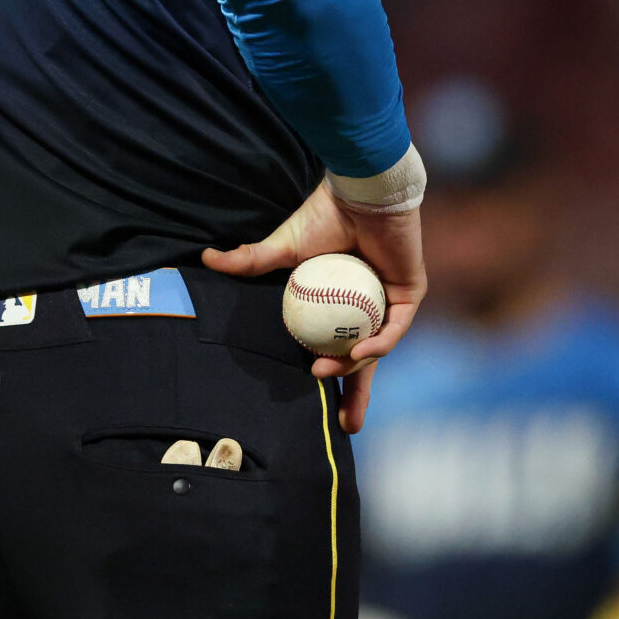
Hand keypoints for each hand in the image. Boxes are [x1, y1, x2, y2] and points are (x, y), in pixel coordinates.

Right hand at [203, 176, 426, 433]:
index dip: (332, 378)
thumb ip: (250, 260)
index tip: (318, 410)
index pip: (336, 348)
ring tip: (324, 371)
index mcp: (343, 304)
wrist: (359, 191)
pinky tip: (359, 350)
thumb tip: (206, 258)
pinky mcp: (411, 292)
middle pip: (364, 361)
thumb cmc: (324, 214)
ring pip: (376, 346)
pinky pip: (395, 326)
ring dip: (353, 366)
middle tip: (347, 427)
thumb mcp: (283, 246)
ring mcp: (392, 302)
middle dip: (357, 396)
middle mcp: (370, 307)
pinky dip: (378, 341)